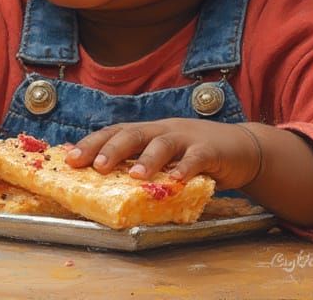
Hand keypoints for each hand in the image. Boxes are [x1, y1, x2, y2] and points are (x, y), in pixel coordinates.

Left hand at [65, 118, 262, 189]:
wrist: (242, 148)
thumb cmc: (194, 156)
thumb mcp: (165, 157)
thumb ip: (140, 164)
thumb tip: (102, 182)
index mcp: (148, 132)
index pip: (114, 132)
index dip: (91, 143)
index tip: (70, 158)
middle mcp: (163, 130)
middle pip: (133, 133)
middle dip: (111, 149)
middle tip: (94, 166)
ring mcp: (186, 137)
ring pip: (163, 143)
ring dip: (147, 158)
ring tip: (134, 175)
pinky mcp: (210, 150)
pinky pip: (197, 157)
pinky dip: (187, 168)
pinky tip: (178, 179)